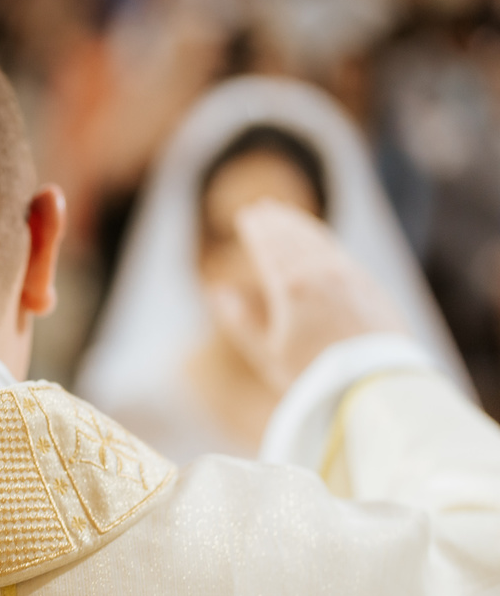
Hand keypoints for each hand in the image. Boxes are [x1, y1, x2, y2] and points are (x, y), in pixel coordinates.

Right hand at [207, 201, 406, 392]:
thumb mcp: (268, 356)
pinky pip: (340, 251)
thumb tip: (220, 294)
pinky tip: (319, 239)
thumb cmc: (315, 377)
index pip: (270, 247)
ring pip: (320, 240)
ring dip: (300, 224)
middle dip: (277, 220)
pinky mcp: (370, 286)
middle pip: (294, 237)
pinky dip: (323, 239)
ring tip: (288, 214)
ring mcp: (349, 277)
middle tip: (264, 207)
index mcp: (291, 288)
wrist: (376, 389)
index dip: (257, 229)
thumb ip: (242, 322)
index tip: (247, 215)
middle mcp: (321, 273)